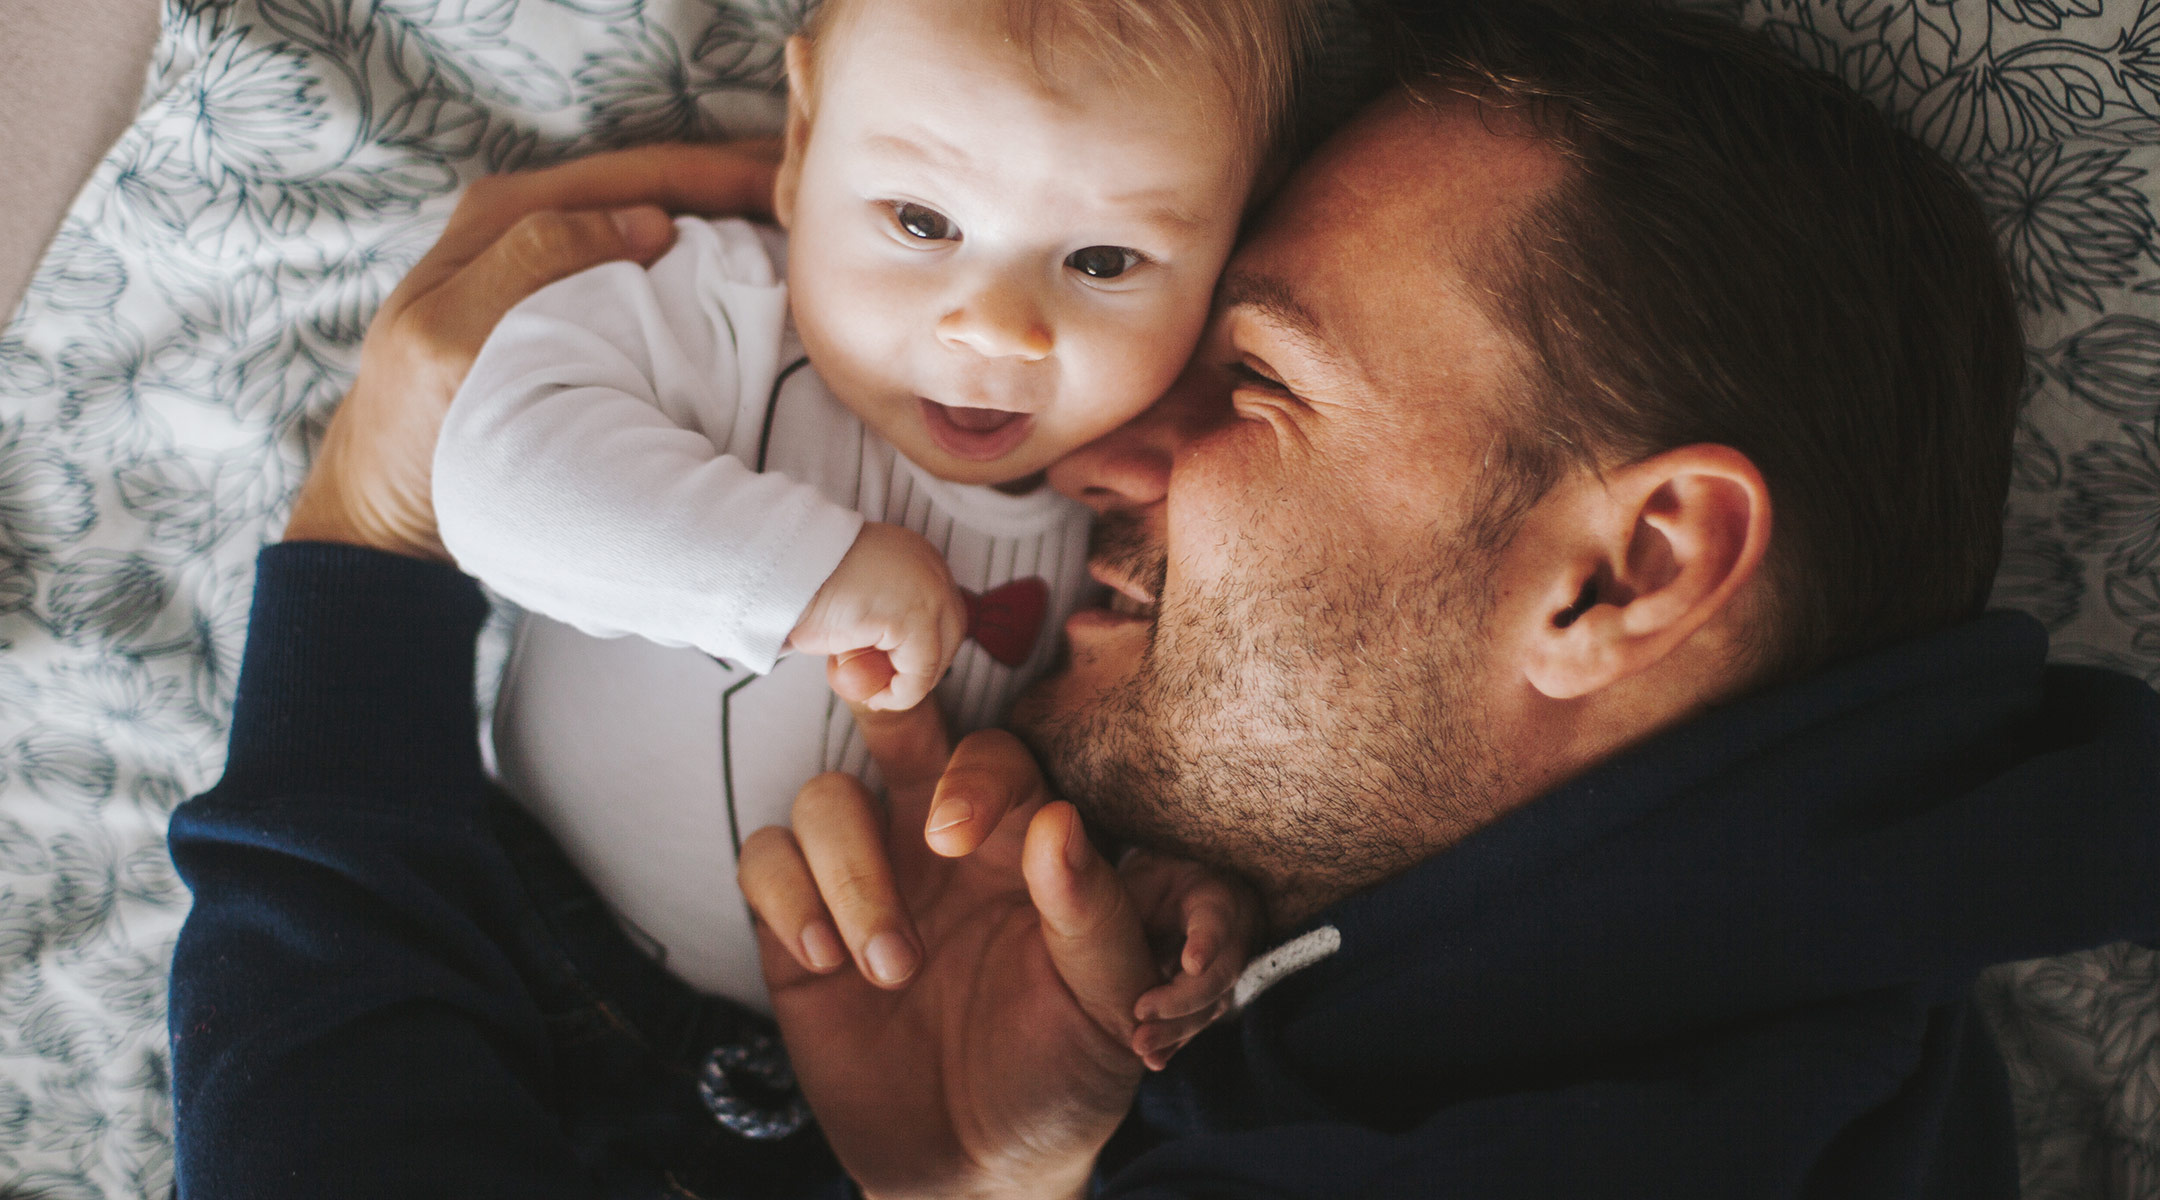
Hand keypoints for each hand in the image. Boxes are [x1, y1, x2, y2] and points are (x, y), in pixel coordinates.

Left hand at [283, 140, 784, 559]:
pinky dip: (706, 270)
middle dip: (741, 190)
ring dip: (730, 228)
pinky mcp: (570, 318)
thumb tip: (646, 220)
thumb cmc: (412, 430)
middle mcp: (532, 226)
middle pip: (661, 188)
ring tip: (803, 240)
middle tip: (822, 209)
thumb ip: (528, 261)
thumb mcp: (449, 340)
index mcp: (506, 215)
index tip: (795, 192)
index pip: (642, 171)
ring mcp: (555, 271)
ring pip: (662, 225)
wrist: (386, 509)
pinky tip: (753, 285)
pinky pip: (651, 272)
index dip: (723, 173)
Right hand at [738, 699, 1255, 1199]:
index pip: (992, 755)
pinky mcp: (798, 924)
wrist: (979, 1168)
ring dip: (848, 871)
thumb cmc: (1064, 1074)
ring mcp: (866, 876)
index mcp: (1023, 841)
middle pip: (897, 725)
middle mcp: (938, 841)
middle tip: (865, 704)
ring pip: (825, 797)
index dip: (969, 774)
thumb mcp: (1107, 1006)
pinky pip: (764, 857)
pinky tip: (825, 962)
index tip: (950, 834)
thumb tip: (1060, 822)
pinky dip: (788, 897)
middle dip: (876, 704)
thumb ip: (1096, 915)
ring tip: (890, 966)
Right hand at [789, 522, 967, 711]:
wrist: (783, 569)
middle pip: (951, 632)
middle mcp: (931, 567)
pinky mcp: (914, 616)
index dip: (923, 647)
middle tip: (887, 689)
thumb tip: (889, 658)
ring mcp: (929, 590)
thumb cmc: (805, 585)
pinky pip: (919, 673)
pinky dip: (899, 694)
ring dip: (908, 683)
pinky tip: (874, 696)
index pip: (941, 610)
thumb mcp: (855, 597)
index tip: (895, 672)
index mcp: (918, 555)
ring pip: (938, 656)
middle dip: (924, 667)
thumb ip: (880, 618)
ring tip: (873, 693)